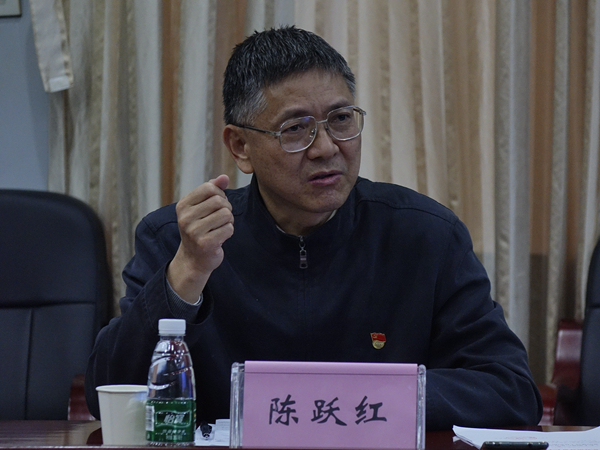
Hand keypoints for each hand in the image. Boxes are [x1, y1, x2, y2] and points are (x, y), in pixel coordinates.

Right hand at [167, 174, 233, 302]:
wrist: (194, 259)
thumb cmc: (200, 229)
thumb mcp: (202, 207)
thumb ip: (213, 190)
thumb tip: (224, 177)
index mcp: (183, 206)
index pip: (209, 188)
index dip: (219, 194)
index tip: (218, 204)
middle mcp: (185, 218)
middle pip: (220, 201)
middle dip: (226, 208)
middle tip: (221, 218)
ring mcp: (194, 232)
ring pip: (226, 214)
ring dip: (229, 221)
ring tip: (220, 227)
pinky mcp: (205, 244)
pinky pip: (229, 229)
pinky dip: (229, 231)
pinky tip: (220, 237)